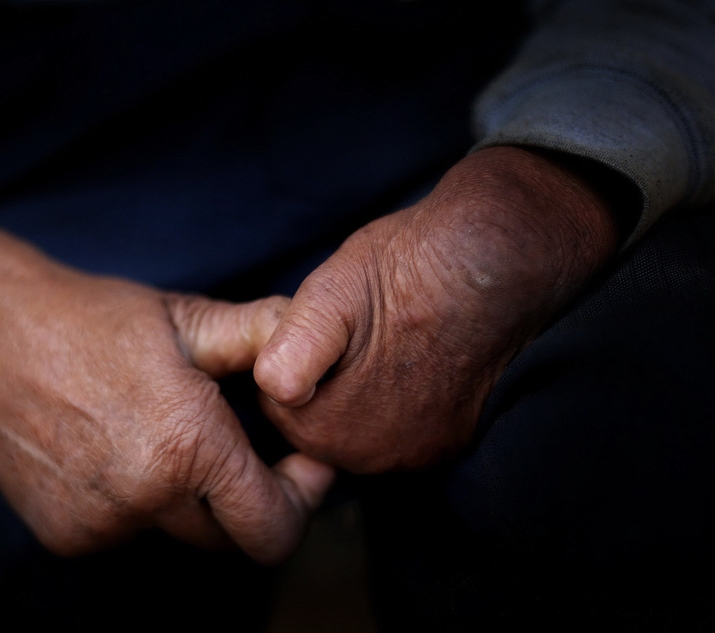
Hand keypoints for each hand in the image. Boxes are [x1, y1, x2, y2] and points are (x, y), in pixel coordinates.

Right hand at [0, 97, 332, 563]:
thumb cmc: (94, 318)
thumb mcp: (189, 317)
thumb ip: (265, 339)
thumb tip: (322, 367)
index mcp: (185, 447)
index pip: (274, 528)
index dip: (302, 501)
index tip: (301, 465)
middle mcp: (142, 501)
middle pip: (232, 539)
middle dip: (250, 500)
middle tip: (243, 449)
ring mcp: (98, 526)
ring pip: (179, 534)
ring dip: (188, 499)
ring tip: (162, 433)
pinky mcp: (63, 536)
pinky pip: (128, 533)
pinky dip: (137, 503)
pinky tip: (116, 449)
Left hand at [254, 147, 618, 472]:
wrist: (493, 261)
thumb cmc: (407, 269)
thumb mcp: (332, 293)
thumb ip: (294, 347)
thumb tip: (272, 387)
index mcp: (328, 430)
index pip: (275, 404)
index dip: (288, 357)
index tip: (319, 327)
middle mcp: (371, 459)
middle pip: (314, 423)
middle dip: (322, 380)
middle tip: (355, 331)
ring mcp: (413, 456)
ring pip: (354, 427)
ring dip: (357, 391)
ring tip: (385, 340)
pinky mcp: (447, 446)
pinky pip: (397, 430)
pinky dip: (395, 400)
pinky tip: (411, 359)